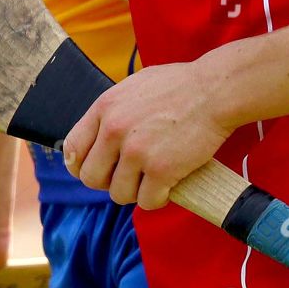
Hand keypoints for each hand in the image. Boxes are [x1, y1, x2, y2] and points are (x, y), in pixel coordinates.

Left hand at [62, 59, 232, 210]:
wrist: (215, 90)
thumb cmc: (180, 86)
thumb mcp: (135, 87)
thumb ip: (114, 111)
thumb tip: (98, 135)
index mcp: (105, 107)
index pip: (73, 148)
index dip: (82, 166)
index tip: (98, 170)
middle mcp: (114, 130)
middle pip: (91, 178)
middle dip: (109, 182)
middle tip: (130, 177)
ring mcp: (136, 151)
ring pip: (119, 194)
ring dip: (136, 192)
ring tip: (152, 180)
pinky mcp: (161, 169)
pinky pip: (147, 201)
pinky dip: (158, 199)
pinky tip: (169, 186)